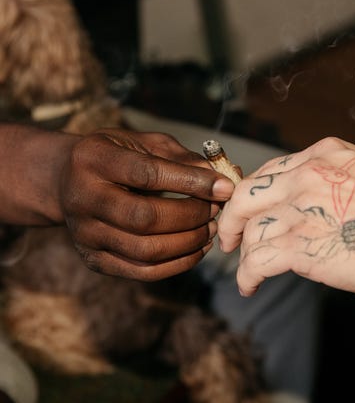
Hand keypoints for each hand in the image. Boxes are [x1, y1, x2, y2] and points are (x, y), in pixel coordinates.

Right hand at [59, 128, 234, 280]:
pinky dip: (178, 264)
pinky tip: (197, 248)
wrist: (69, 181)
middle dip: (191, 216)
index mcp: (95, 159)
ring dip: (188, 242)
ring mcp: (86, 234)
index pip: (148, 174)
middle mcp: (84, 198)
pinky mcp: (94, 259)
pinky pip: (142, 272)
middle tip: (215, 210)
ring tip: (210, 228)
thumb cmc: (118, 156)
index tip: (224, 187)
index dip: (191, 182)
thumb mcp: (145, 143)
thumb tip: (223, 179)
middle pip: (145, 218)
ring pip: (146, 250)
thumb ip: (182, 158)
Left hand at [218, 137, 354, 296]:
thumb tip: (296, 198)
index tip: (245, 212)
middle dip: (231, 219)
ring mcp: (301, 209)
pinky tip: (250, 284)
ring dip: (243, 254)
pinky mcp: (302, 245)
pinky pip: (258, 259)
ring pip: (250, 230)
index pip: (267, 172)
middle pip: (246, 195)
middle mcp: (305, 176)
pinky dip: (248, 275)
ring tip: (247, 269)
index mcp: (321, 155)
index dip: (250, 196)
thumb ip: (325, 177)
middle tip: (229, 239)